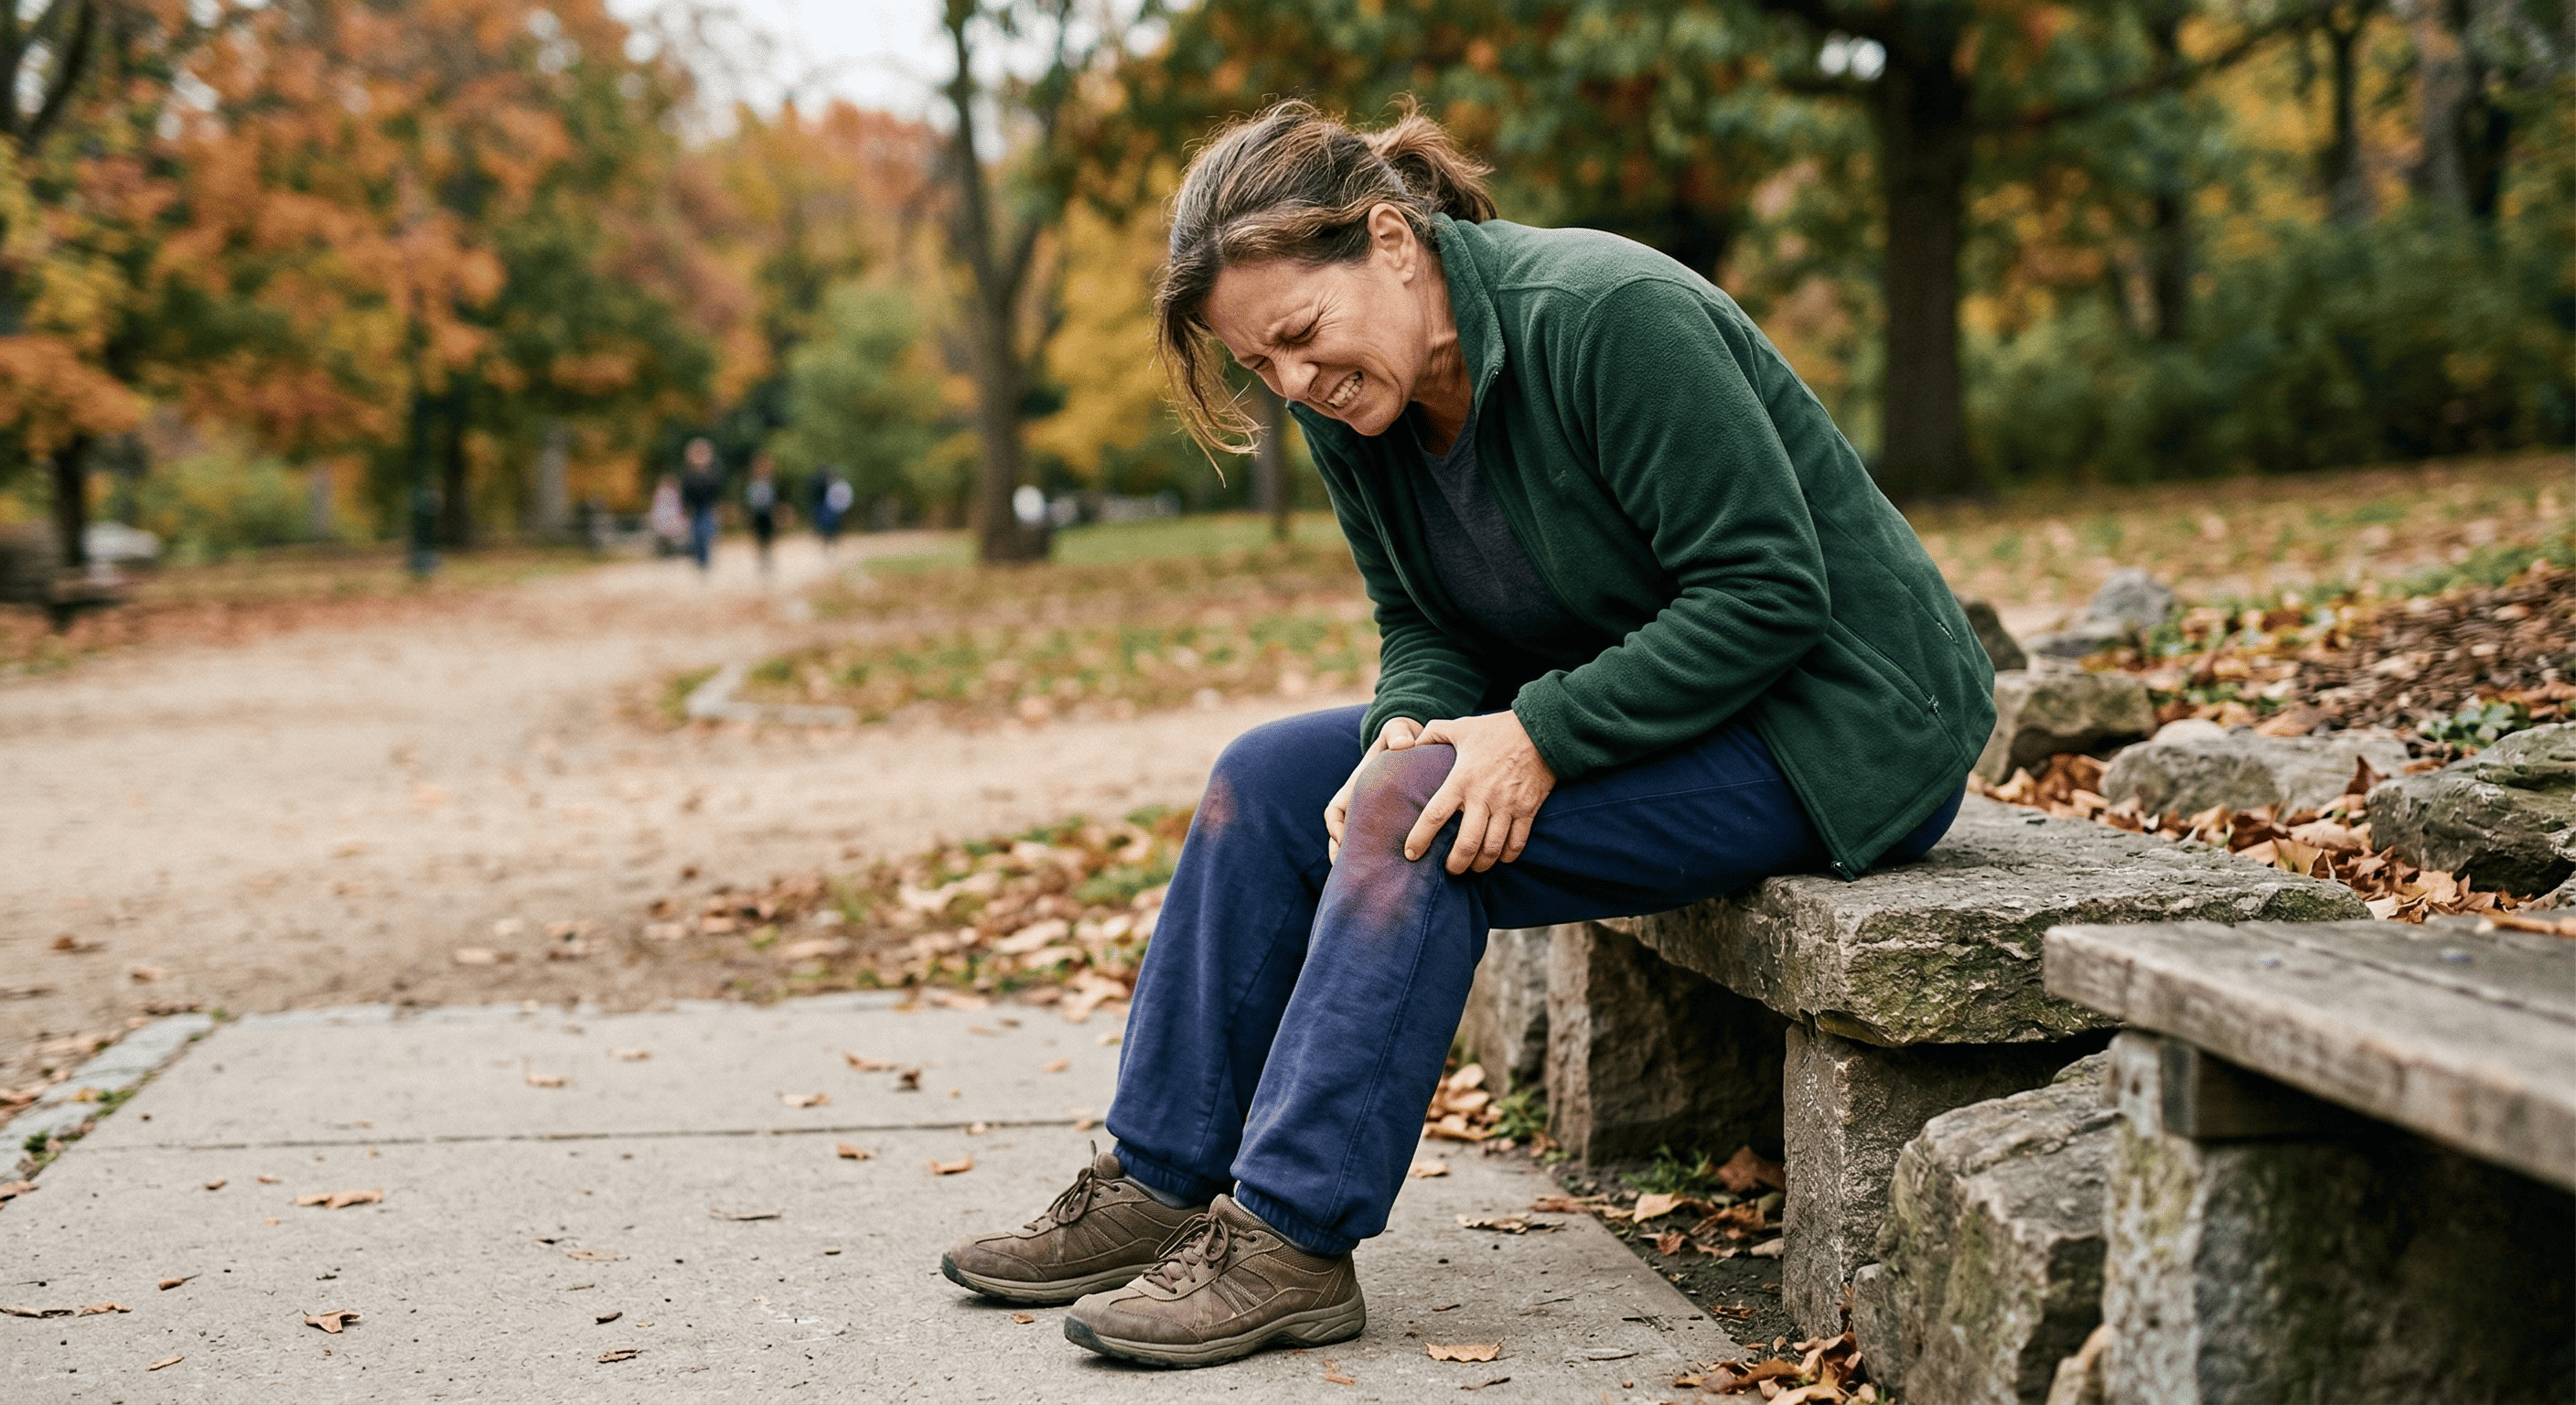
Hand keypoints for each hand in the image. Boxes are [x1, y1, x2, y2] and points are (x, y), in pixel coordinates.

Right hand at [1324, 717, 1421, 863]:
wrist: (1416, 747)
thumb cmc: (1402, 739)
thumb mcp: (1398, 731)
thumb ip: (1398, 732)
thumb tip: (1403, 744)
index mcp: (1355, 788)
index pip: (1335, 811)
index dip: (1335, 826)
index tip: (1342, 837)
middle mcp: (1361, 806)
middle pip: (1341, 836)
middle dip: (1341, 854)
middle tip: (1349, 870)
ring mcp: (1374, 817)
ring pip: (1359, 845)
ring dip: (1359, 861)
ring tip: (1368, 880)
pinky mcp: (1392, 825)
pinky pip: (1381, 846)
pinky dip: (1382, 860)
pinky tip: (1395, 876)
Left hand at [1404, 711, 1555, 874]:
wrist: (1541, 729)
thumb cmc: (1497, 729)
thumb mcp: (1461, 727)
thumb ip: (1433, 734)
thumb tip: (1411, 744)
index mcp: (1462, 779)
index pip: (1435, 815)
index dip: (1420, 838)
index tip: (1411, 853)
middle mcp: (1483, 796)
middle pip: (1466, 844)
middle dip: (1456, 864)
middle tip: (1450, 870)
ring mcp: (1508, 805)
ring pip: (1492, 849)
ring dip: (1481, 864)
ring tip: (1473, 868)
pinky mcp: (1528, 809)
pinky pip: (1517, 842)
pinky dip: (1507, 856)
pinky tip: (1500, 858)